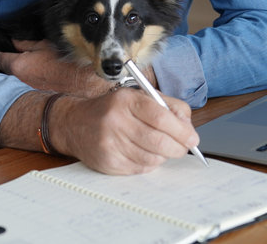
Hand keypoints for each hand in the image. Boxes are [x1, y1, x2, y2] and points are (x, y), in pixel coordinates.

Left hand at [0, 39, 110, 97]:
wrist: (87, 87)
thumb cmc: (68, 63)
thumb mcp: (47, 46)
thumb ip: (27, 45)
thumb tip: (15, 42)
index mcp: (18, 66)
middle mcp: (18, 83)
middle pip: (3, 73)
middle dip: (3, 67)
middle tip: (5, 59)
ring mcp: (26, 94)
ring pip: (13, 84)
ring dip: (14, 78)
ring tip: (23, 71)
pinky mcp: (35, 102)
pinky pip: (24, 92)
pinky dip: (25, 87)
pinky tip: (34, 82)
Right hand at [51, 89, 199, 174]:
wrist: (74, 123)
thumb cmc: (113, 110)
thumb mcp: (138, 97)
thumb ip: (168, 106)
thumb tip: (188, 127)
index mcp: (126, 100)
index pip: (161, 117)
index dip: (181, 131)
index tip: (192, 138)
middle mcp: (115, 120)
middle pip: (158, 141)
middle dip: (177, 148)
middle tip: (182, 148)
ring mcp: (109, 142)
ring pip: (151, 158)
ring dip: (162, 156)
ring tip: (158, 148)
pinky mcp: (107, 161)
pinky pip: (139, 168)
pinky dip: (147, 164)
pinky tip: (142, 153)